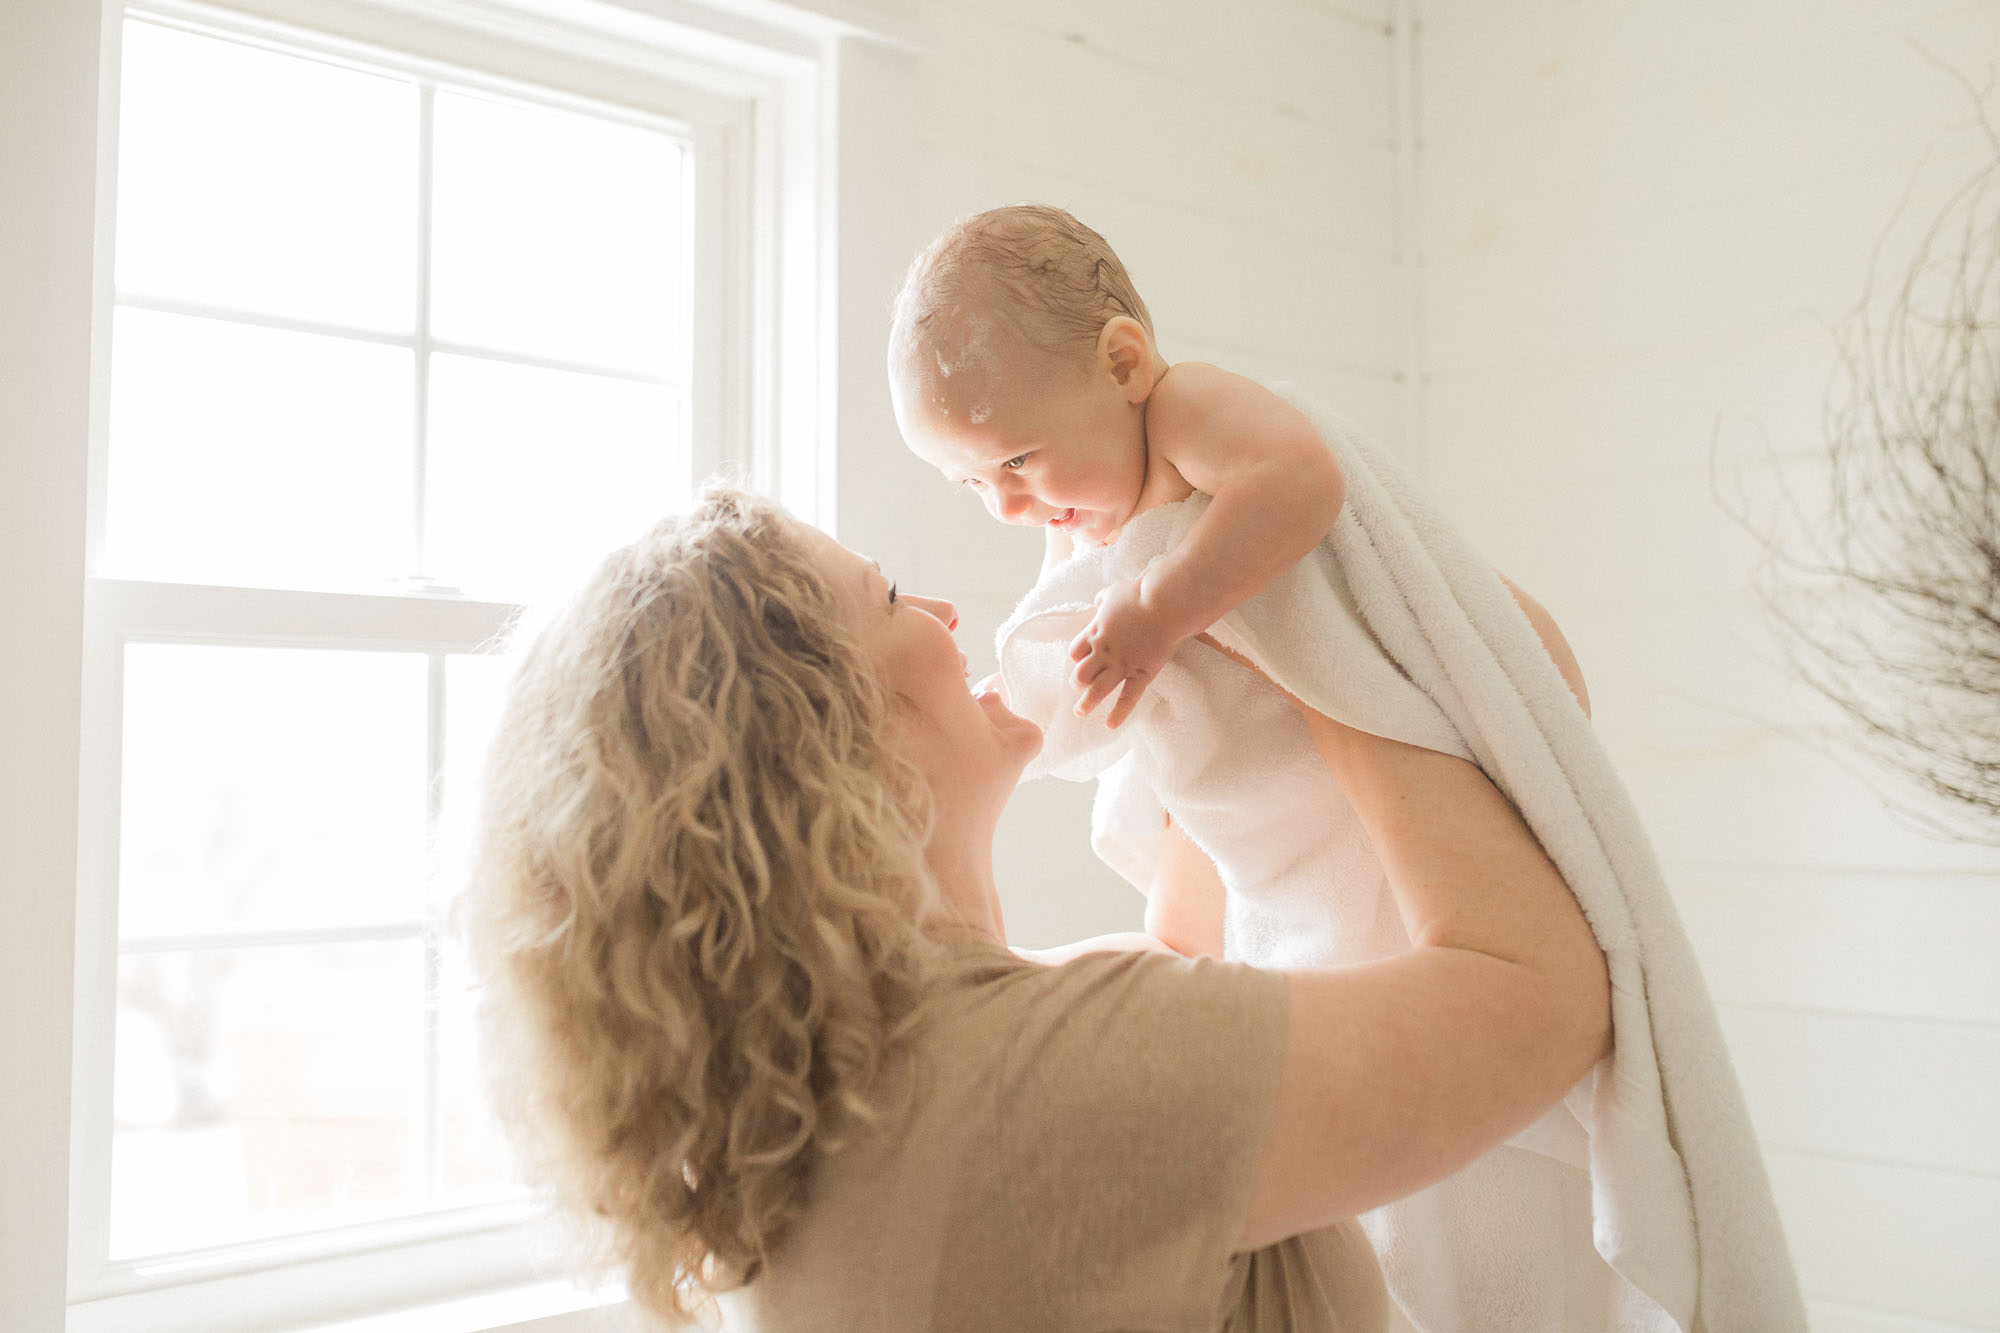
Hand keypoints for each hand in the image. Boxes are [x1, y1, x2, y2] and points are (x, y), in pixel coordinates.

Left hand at [1067, 578, 1182, 727]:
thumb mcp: (1113, 591)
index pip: (1075, 651)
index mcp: (1095, 631)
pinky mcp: (1141, 673)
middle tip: (1078, 687)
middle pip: (1081, 674)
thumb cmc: (1139, 594)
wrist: (1163, 604)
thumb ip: (1103, 599)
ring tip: (1080, 712)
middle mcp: (1104, 652)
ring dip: (1087, 703)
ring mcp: (1122, 665)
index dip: (1076, 657)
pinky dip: (1118, 713)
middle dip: (1078, 681)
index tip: (1080, 660)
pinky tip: (1110, 725)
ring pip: (1098, 690)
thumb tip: (1099, 602)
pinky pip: (1127, 698)